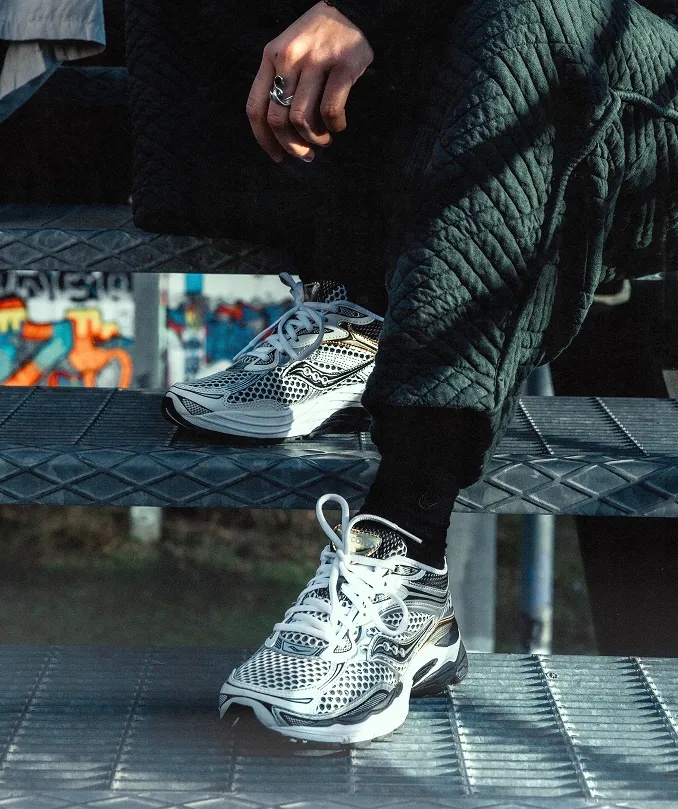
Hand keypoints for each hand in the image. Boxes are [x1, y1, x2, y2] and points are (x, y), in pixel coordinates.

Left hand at [246, 2, 373, 162]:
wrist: (352, 8)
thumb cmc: (319, 40)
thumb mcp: (290, 53)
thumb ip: (280, 81)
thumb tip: (279, 133)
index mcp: (271, 56)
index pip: (256, 108)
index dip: (264, 140)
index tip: (277, 157)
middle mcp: (289, 57)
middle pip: (278, 119)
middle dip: (291, 146)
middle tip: (306, 154)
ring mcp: (316, 60)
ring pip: (302, 119)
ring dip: (314, 139)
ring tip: (323, 140)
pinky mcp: (343, 64)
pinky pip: (330, 110)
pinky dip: (334, 127)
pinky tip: (338, 126)